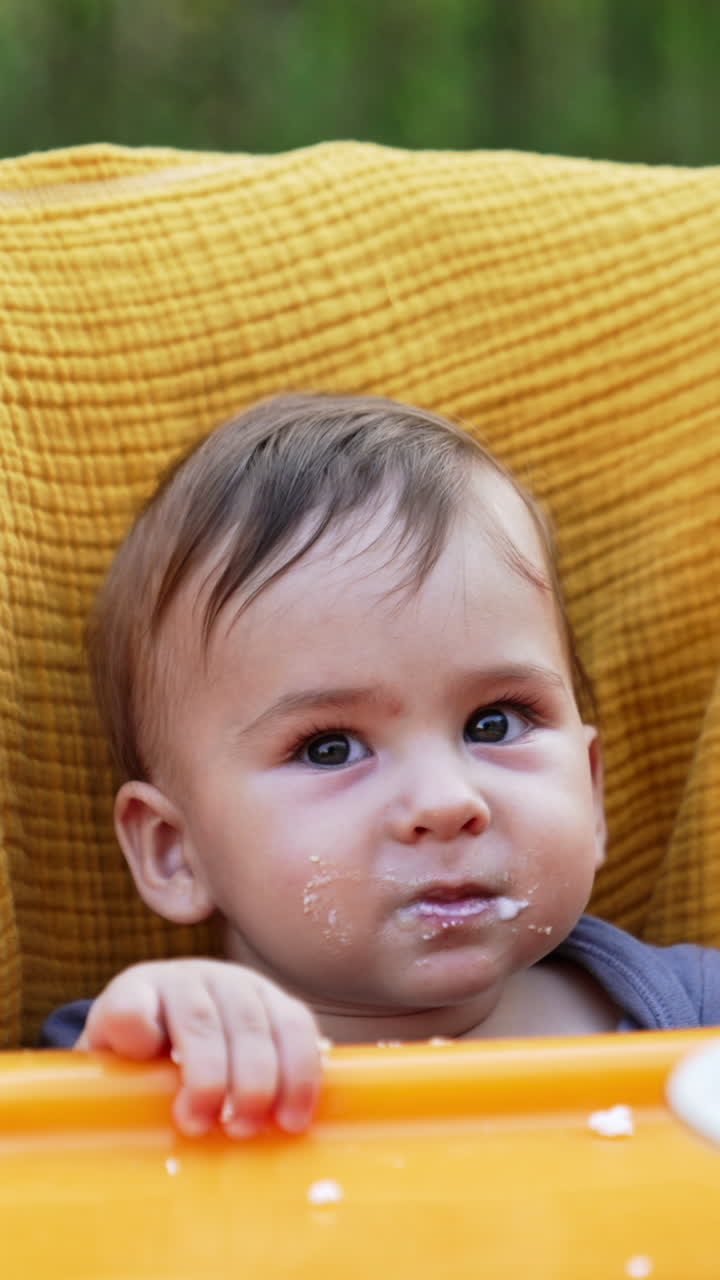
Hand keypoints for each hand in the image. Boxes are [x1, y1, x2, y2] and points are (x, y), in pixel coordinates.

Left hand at [76, 959, 322, 1137]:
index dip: (134, 1026)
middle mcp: (189, 978)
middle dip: (208, 1077)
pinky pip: (298, 1026)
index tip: (145, 1057)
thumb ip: (119, 1079)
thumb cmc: (145, 1064)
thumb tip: (138, 1092)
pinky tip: (293, 1115)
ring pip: (255, 1021)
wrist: (183, 1031)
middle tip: (204, 1125)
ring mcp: (239, 984)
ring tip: (249, 1127)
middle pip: (200, 1019)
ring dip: (260, 1080)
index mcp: (137, 994)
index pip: (129, 1004)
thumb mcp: (118, 1070)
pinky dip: (301, 1073)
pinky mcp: (278, 1001)